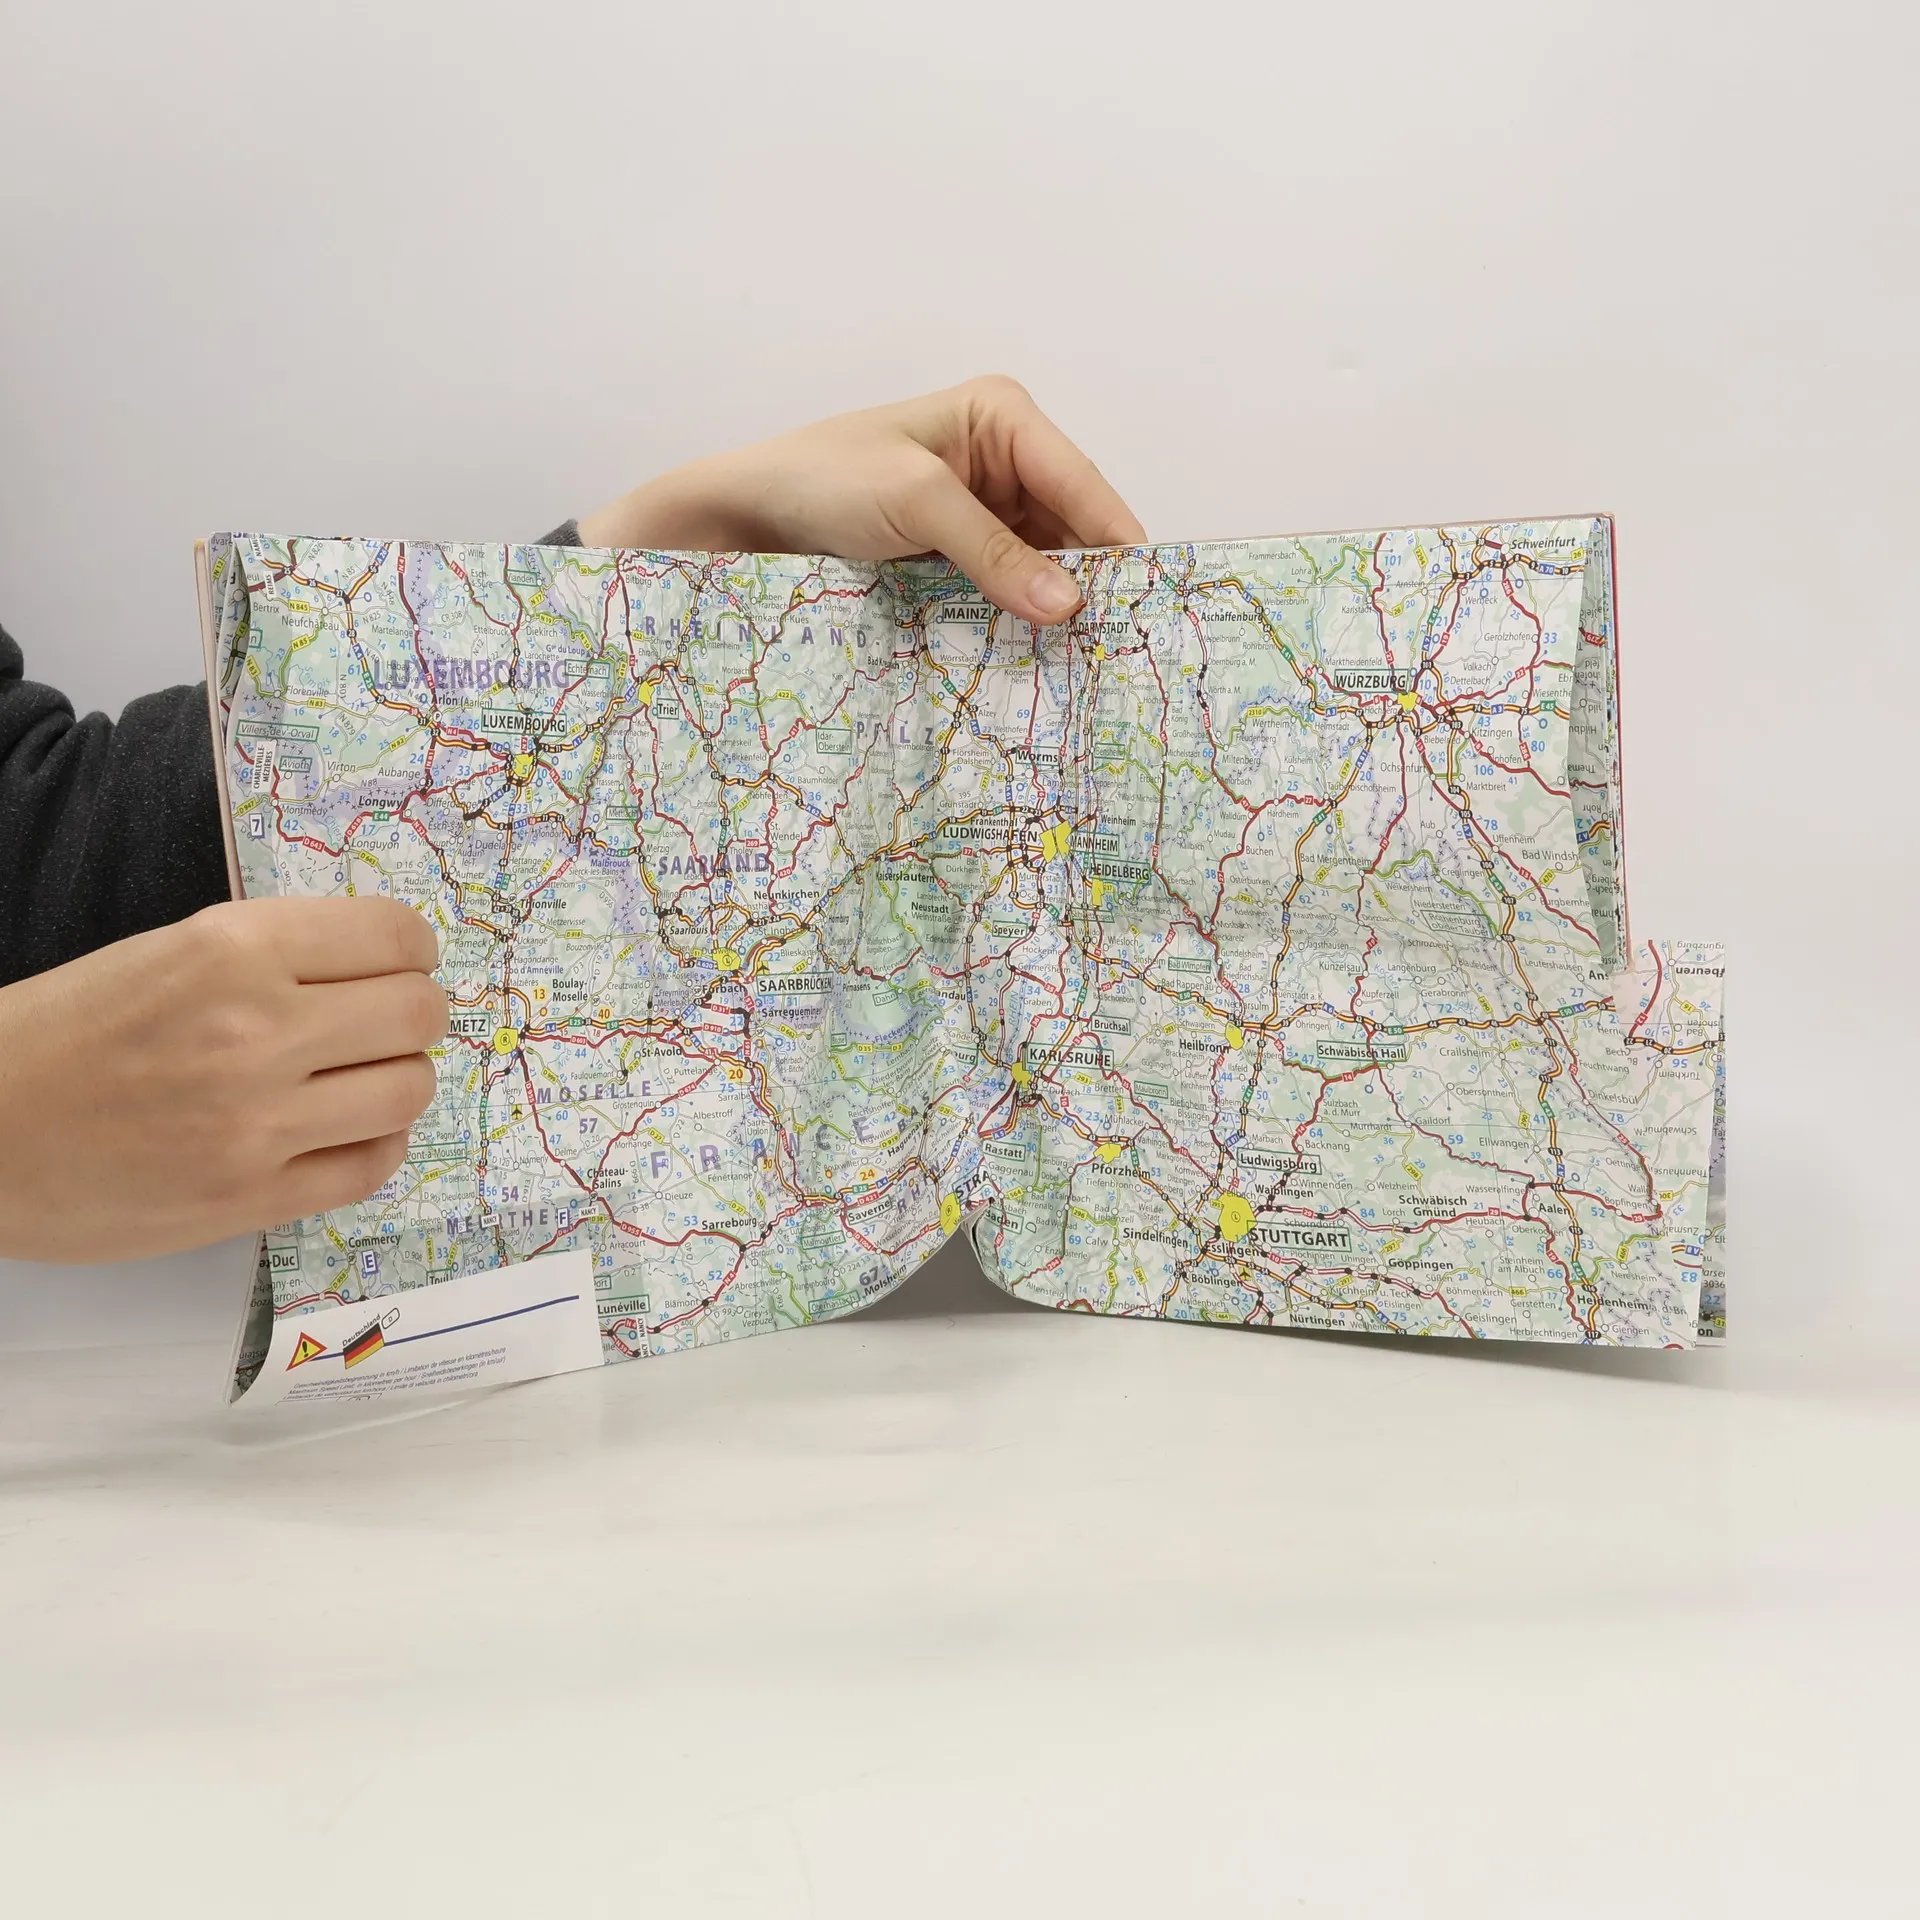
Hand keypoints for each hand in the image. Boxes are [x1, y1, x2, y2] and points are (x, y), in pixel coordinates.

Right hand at [0, 898, 447, 1261]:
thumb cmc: (62, 1035)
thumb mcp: (166, 954)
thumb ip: (274, 955)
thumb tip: (382, 965)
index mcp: (231, 950)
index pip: (394, 935)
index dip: (411, 950)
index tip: (400, 964)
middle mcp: (257, 1030)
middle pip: (418, 1013)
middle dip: (413, 1015)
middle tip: (382, 1026)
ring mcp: (258, 1122)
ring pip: (409, 1090)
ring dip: (397, 1081)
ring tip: (356, 1081)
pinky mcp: (251, 1197)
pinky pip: (371, 1166)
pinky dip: (374, 1145)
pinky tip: (341, 1133)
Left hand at [577, 375, 1145, 627]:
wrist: (743, 519)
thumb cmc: (822, 482)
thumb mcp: (915, 504)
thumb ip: (995, 553)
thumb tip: (1068, 607)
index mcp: (1002, 417)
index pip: (1083, 482)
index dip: (1120, 543)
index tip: (1156, 601)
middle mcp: (1002, 459)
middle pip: (1072, 528)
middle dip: (1091, 583)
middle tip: (1124, 648)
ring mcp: (980, 511)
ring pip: (1043, 567)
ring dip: (1056, 612)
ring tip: (1090, 666)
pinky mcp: (956, 555)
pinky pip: (1006, 589)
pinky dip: (1020, 621)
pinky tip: (1038, 660)